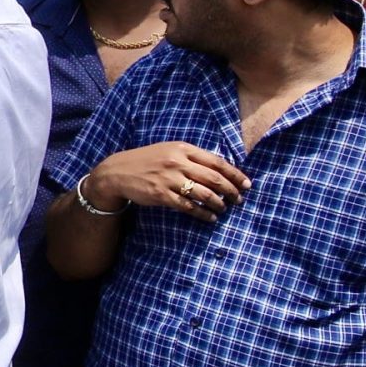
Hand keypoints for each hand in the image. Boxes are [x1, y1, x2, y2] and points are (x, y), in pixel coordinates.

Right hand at [80, 142, 251, 222]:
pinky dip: (202, 213)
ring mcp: (169, 179)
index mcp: (182, 149)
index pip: (217, 162)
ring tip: (224, 209)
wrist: (118, 172)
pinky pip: (188, 206)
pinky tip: (210, 217)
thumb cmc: (147, 161)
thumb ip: (191, 157)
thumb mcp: (169, 151)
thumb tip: (218, 169)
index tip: (247, 184)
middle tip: (238, 199)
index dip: (235, 174)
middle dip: (231, 190)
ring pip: (203, 193)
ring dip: (218, 203)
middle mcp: (178, 162)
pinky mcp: (162, 195)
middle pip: (214, 178)